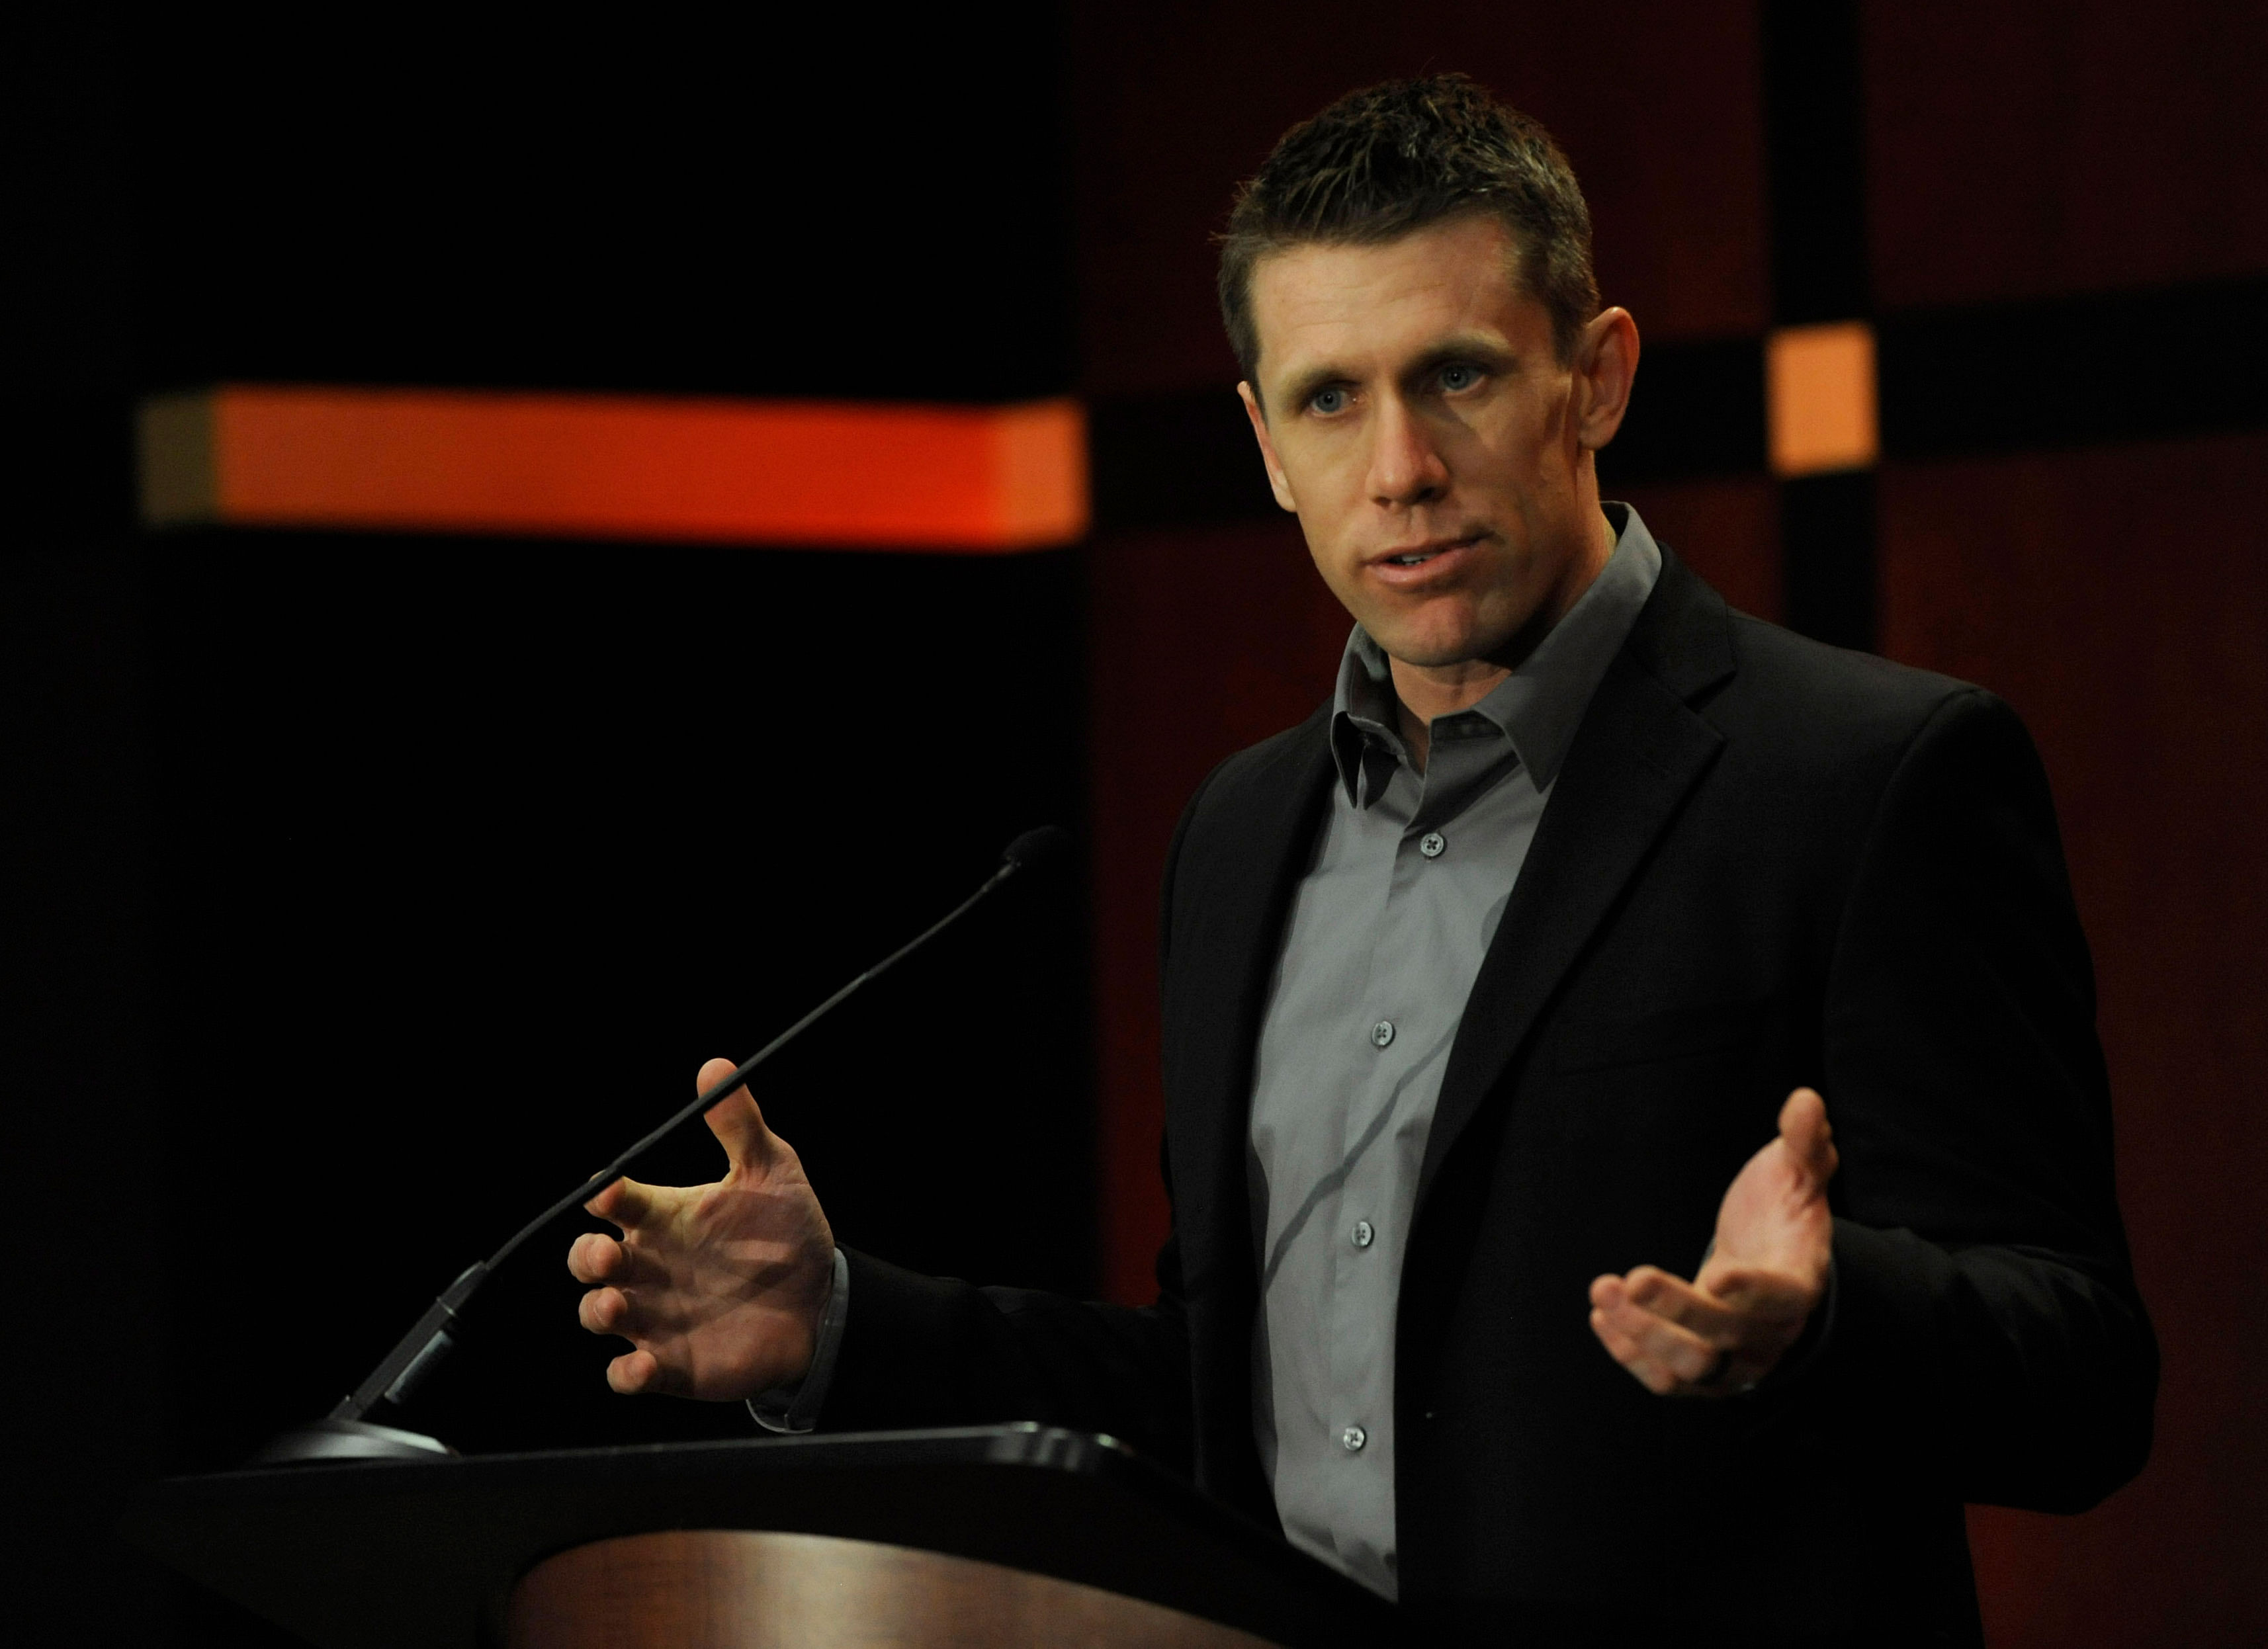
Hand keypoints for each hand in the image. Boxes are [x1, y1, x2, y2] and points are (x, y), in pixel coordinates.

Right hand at [568, 1057, 834, 1399]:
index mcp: (664, 1218)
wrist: (822, 1301)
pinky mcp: (671, 1365)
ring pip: (598, 1314)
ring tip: (616, 1304)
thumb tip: (717, 1066)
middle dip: (585, 1256)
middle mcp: (649, 1267)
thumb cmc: (788, 1232)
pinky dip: (626, 1374)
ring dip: (598, 1310)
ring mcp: (655, 1317)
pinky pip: (629, 1376)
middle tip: (606, 1255)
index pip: (617, 1202)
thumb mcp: (772, 1171)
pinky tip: (642, 1366)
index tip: (610, 1190)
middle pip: (589, 1260)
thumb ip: (740, 1125)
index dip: (605, 1196)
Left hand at [1588, 1087, 1837, 1396]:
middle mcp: (1771, 1332)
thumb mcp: (1797, 1174)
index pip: (1782, 1297)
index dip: (1754, 1290)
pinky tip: (1600, 1316)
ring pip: (1692, 1368)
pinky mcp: (1704, 1374)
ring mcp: (1737, 1360)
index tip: (1717, 1272)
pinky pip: (1668, 1382)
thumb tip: (1804, 1099)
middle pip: (1725, 1335)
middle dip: (1676, 1309)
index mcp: (1800, 1281)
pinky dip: (1631, 1354)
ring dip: (1642, 1334)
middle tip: (1631, 1278)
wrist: (1773, 1267)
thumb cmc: (1783, 1213)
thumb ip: (1802, 1142)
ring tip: (1602, 1291)